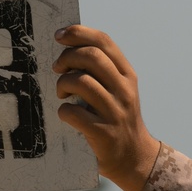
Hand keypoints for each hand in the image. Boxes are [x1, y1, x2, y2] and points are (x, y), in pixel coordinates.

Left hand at [53, 26, 160, 190]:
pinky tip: (67, 115)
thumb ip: (101, 70)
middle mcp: (124, 91)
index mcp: (128, 76)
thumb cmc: (117, 119)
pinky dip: (63, 111)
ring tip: (63, 94)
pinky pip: (72, 112)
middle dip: (67, 58)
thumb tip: (67, 48)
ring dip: (63, 84)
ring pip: (81, 82)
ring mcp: (115, 112)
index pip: (104, 42)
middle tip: (58, 68)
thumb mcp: (118, 90)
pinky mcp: (103, 133)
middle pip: (91, 57)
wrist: (134, 158)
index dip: (78, 33)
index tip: (59, 36)